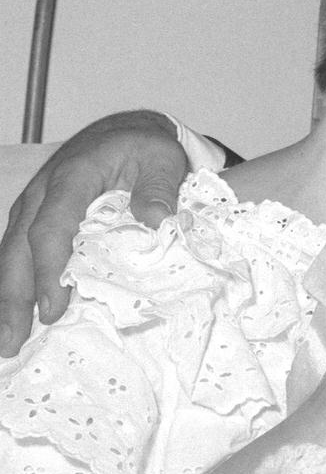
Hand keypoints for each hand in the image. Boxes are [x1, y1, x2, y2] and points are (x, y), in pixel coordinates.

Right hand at [0, 110, 185, 354]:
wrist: (126, 131)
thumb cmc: (145, 147)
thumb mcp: (162, 159)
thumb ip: (160, 188)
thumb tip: (158, 220)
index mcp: (72, 179)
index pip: (50, 229)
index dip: (48, 271)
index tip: (53, 308)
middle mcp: (42, 194)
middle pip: (17, 249)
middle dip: (13, 298)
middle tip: (14, 342)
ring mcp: (33, 206)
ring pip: (9, 255)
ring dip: (6, 299)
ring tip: (7, 342)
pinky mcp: (34, 218)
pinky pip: (17, 254)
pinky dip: (13, 285)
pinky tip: (14, 317)